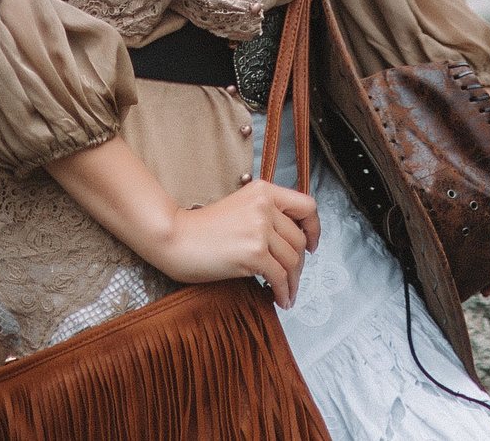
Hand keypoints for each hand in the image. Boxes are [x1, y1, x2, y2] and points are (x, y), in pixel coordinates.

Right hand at [148, 180, 321, 308]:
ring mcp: (260, 228)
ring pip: (293, 260)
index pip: (307, 206)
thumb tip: (291, 243)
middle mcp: (265, 206)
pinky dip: (283, 291)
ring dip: (292, 282)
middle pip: (299, 240)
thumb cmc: (201, 229)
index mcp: (263, 191)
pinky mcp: (254, 252)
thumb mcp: (239, 208)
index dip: (314, 228)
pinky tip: (279, 299)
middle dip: (299, 264)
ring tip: (286, 293)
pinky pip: (280, 276)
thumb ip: (265, 216)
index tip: (312, 245)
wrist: (175, 238)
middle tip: (292, 278)